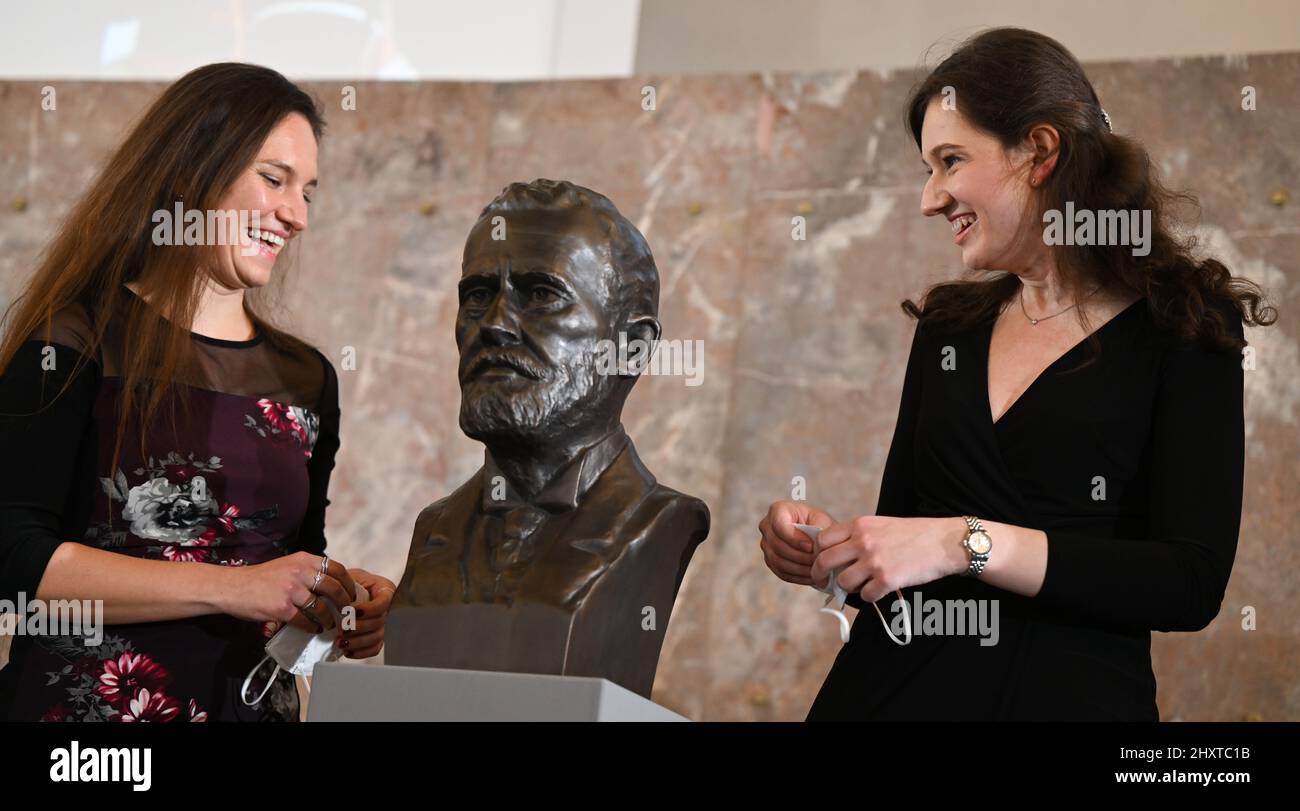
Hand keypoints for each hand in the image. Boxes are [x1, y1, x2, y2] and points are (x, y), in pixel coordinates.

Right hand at [217, 551, 355, 629]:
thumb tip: (332, 585)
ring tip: (330, 624)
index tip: (352, 594)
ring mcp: (291, 590)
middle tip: (346, 613)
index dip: (348, 583)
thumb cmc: (260, 579)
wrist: (232, 587)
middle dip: (344, 603)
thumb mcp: (287, 565)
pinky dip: (313, 627)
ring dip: (329, 619)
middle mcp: (300, 572)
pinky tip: (314, 629)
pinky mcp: (282, 608)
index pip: (337, 568)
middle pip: (334, 588)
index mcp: (303, 559)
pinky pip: (306, 620)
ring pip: (321, 608)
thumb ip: (307, 571)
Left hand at [335, 568, 395, 658]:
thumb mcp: (347, 576)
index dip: (370, 609)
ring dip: (357, 642)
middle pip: (379, 622)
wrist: (339, 590)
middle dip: (359, 628)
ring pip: (376, 637)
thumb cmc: (345, 580)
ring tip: (340, 642)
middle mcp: (386, 607)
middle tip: (342, 629)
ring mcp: (381, 623)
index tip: (353, 612)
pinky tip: (347, 651)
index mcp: (384, 589)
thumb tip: (340, 595)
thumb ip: (347, 583)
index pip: (384, 602)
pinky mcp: (374, 637)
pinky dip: (361, 652)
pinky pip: (374, 648)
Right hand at [758, 500, 835, 585]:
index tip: (811, 547)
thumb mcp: (823, 521)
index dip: (794, 538)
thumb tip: (813, 546)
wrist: (819, 537)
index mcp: (778, 510)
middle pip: (777, 545)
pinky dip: (797, 576)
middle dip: (799, 556)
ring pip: (777, 561)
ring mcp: (766, 545)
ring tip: (816, 570)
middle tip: (817, 561)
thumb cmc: (820, 525)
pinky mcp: (770, 560)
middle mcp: (767, 526)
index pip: (779, 525)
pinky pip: (780, 572)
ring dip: (799, 568)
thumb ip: (819, 529)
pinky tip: (811, 576)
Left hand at [811, 515, 967, 602]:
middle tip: (823, 582)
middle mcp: (863, 541)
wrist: (944, 542)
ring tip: (859, 585)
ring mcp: (874, 561)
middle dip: (820, 575)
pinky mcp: (887, 579)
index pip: (822, 539)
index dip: (817, 553)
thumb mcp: (881, 524)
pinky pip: (865, 595)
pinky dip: (869, 596)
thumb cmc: (914, 534)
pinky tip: (878, 590)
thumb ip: (858, 535)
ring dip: (848, 588)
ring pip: (842, 582)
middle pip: (824, 561)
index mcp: (859, 525)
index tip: (820, 562)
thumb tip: (837, 554)